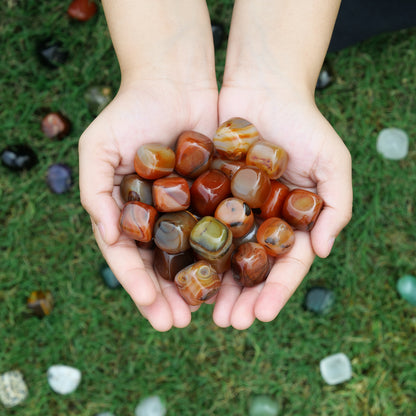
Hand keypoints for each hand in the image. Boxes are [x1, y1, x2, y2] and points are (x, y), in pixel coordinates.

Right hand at [79, 79, 217, 330]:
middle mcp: (159, 216)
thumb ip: (96, 193)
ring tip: (208, 313)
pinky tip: (232, 276)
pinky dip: (225, 252)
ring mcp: (188, 207)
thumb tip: (108, 237)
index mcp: (129, 212)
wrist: (174, 80)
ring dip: (198, 284)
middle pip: (162, 264)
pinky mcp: (216, 194)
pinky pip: (221, 228)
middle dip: (168, 296)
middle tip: (179, 325)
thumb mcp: (98, 149)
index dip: (139, 287)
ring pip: (193, 254)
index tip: (154, 313)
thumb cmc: (130, 111)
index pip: (130, 259)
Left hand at [213, 79, 351, 328]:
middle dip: (240, 297)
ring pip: (221, 253)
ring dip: (213, 282)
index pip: (285, 264)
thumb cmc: (303, 122)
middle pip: (250, 267)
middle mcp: (260, 219)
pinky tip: (179, 269)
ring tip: (200, 307)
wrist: (262, 86)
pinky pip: (196, 222)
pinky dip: (190, 247)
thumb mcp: (332, 161)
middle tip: (226, 322)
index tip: (260, 316)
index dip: (275, 292)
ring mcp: (232, 207)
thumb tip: (322, 251)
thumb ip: (337, 206)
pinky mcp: (207, 191)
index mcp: (290, 219)